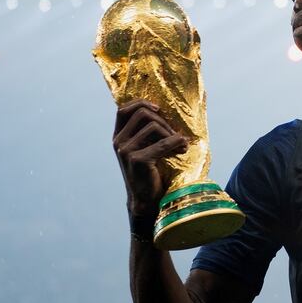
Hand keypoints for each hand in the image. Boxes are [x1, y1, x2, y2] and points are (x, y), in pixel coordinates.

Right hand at [112, 99, 187, 219]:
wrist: (146, 199)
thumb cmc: (150, 171)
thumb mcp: (144, 148)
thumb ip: (146, 132)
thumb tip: (162, 109)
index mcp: (118, 136)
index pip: (123, 109)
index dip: (141, 103)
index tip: (158, 109)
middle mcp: (118, 142)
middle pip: (142, 114)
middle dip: (163, 120)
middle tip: (175, 133)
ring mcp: (126, 151)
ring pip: (153, 126)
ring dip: (172, 133)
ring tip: (182, 144)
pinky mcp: (137, 160)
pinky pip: (163, 143)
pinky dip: (177, 142)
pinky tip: (183, 148)